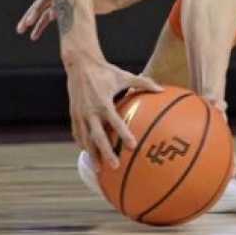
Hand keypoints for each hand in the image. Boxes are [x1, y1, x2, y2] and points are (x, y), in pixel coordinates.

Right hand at [18, 0, 119, 40]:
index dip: (40, 5)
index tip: (33, 16)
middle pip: (42, 4)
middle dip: (32, 14)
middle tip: (23, 26)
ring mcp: (64, 2)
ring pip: (45, 13)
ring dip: (36, 23)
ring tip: (26, 34)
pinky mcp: (69, 11)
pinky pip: (52, 19)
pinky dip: (43, 25)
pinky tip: (34, 35)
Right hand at [63, 51, 160, 167]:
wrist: (80, 65)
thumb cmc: (106, 71)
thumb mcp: (125, 76)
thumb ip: (144, 83)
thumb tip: (163, 90)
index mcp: (104, 102)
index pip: (114, 121)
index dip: (123, 134)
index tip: (132, 146)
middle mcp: (90, 111)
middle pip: (97, 137)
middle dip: (105, 153)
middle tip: (115, 166)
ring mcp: (79, 114)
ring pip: (85, 139)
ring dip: (92, 154)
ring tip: (99, 169)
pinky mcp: (73, 115)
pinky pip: (77, 133)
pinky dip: (82, 144)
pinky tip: (88, 153)